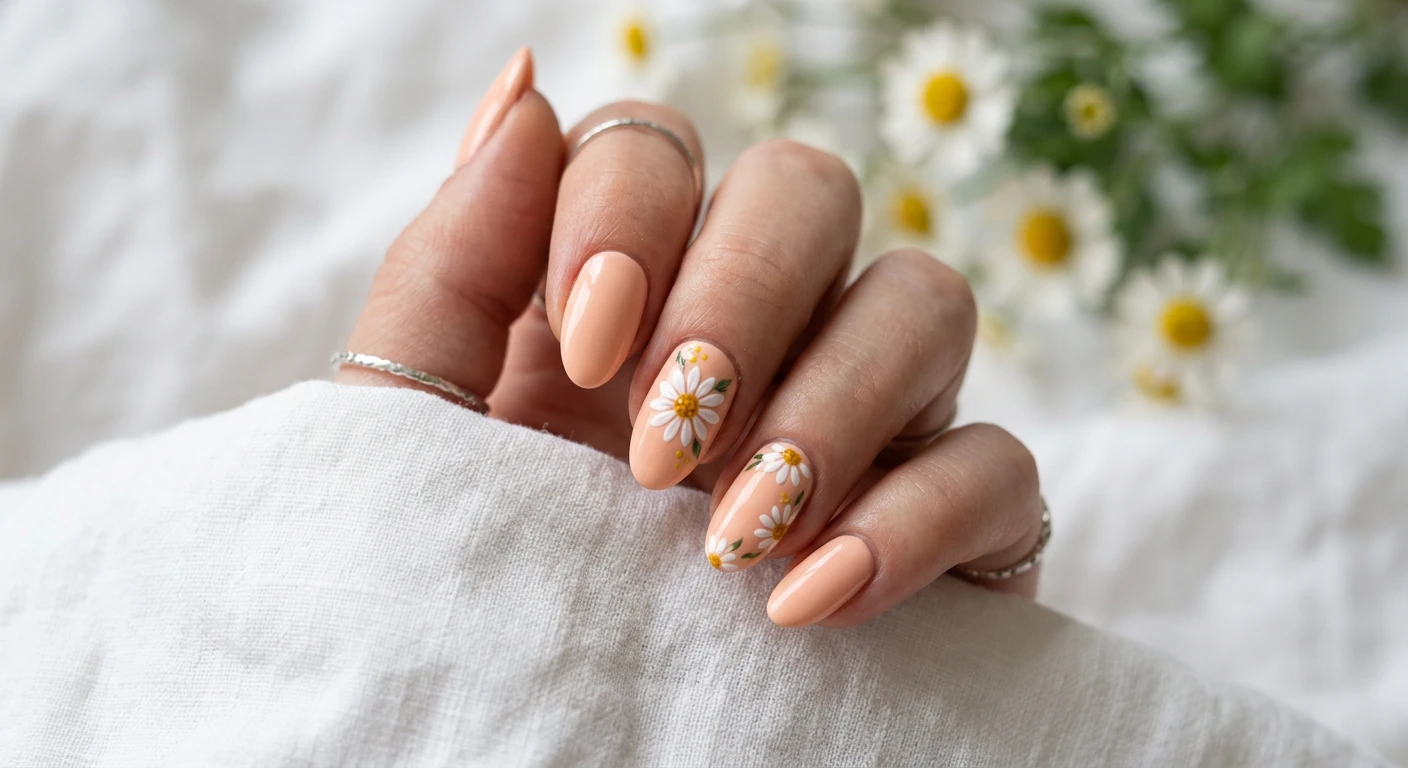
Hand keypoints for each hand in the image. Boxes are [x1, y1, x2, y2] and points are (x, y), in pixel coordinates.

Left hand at [336, 49, 1046, 626]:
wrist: (526, 744)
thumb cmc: (469, 584)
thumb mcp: (423, 430)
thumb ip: (455, 262)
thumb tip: (526, 86)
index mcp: (624, 287)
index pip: (661, 148)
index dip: (632, 211)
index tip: (589, 345)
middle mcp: (758, 324)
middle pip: (809, 189)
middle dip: (739, 300)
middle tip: (661, 447)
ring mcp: (868, 412)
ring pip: (925, 299)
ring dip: (832, 406)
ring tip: (732, 540)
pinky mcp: (953, 520)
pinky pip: (997, 461)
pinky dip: (915, 520)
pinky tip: (811, 603)